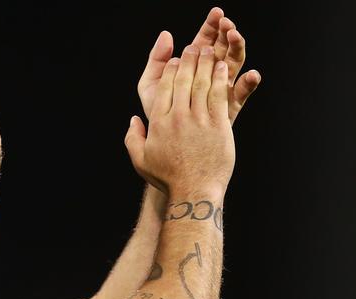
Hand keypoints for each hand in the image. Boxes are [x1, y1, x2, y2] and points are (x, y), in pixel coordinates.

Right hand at [128, 46, 234, 196]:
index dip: (171, 70)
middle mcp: (178, 118)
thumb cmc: (167, 178)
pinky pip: (219, 95)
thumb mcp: (140, 161)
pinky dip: (220, 79)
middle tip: (193, 48)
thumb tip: (133, 120)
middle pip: (183, 80)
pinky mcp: (218, 125)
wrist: (194, 192)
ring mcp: (199, 120)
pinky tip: (222, 68)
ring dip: (206, 63)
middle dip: (189, 60)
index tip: (175, 60)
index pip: (165, 88)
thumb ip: (133, 138)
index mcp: (158, 123)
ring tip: (209, 51)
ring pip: (202, 83)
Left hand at [137, 7, 260, 125]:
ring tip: (236, 38)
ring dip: (238, 49)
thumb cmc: (157, 115)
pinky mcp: (228, 107)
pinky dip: (249, 83)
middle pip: (223, 48)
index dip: (211, 26)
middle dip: (227, 34)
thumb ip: (157, 60)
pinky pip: (242, 93)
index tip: (217, 14)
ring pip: (234, 65)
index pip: (205, 40)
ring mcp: (220, 89)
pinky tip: (253, 75)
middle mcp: (209, 75)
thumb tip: (166, 34)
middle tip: (227, 24)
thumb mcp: (151, 86)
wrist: (164, 145)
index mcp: (192, 66)